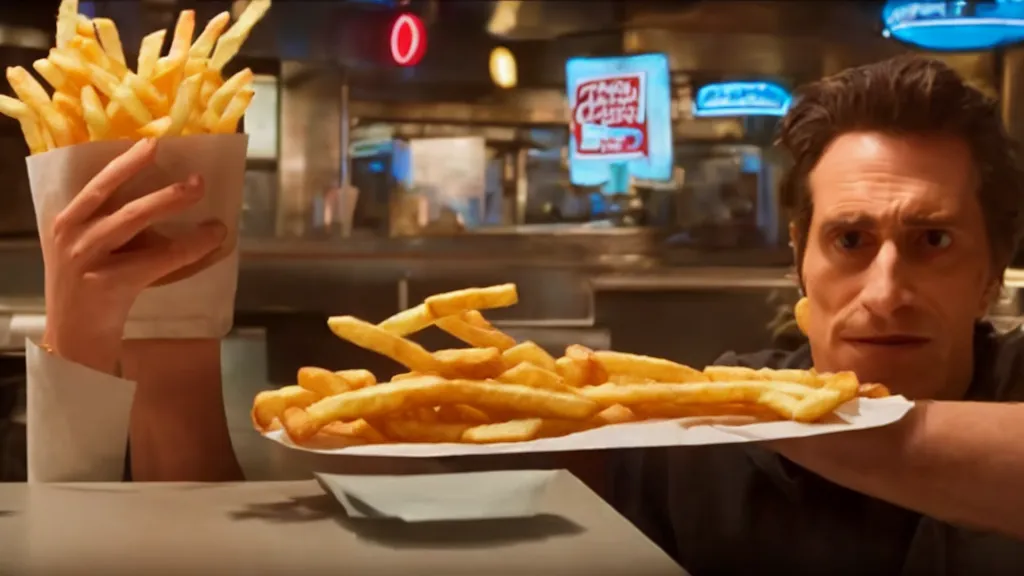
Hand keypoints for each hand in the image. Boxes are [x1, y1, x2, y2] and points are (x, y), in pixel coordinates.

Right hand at [41, 138, 227, 373]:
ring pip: (135, 220)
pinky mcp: (108, 283)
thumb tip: (166, 194)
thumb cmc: (92, 288)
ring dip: (172, 202)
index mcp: (66, 220)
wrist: (75, 338)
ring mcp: (85, 258)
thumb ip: (112, 222)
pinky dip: (189, 246)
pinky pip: (158, 258)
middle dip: (156, 180)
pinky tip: (211, 239)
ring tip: (201, 191)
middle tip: (195, 173)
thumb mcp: (89, 248)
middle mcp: (71, 234)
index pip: (97, 183)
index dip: (126, 162)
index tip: (153, 143)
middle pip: (117, 197)